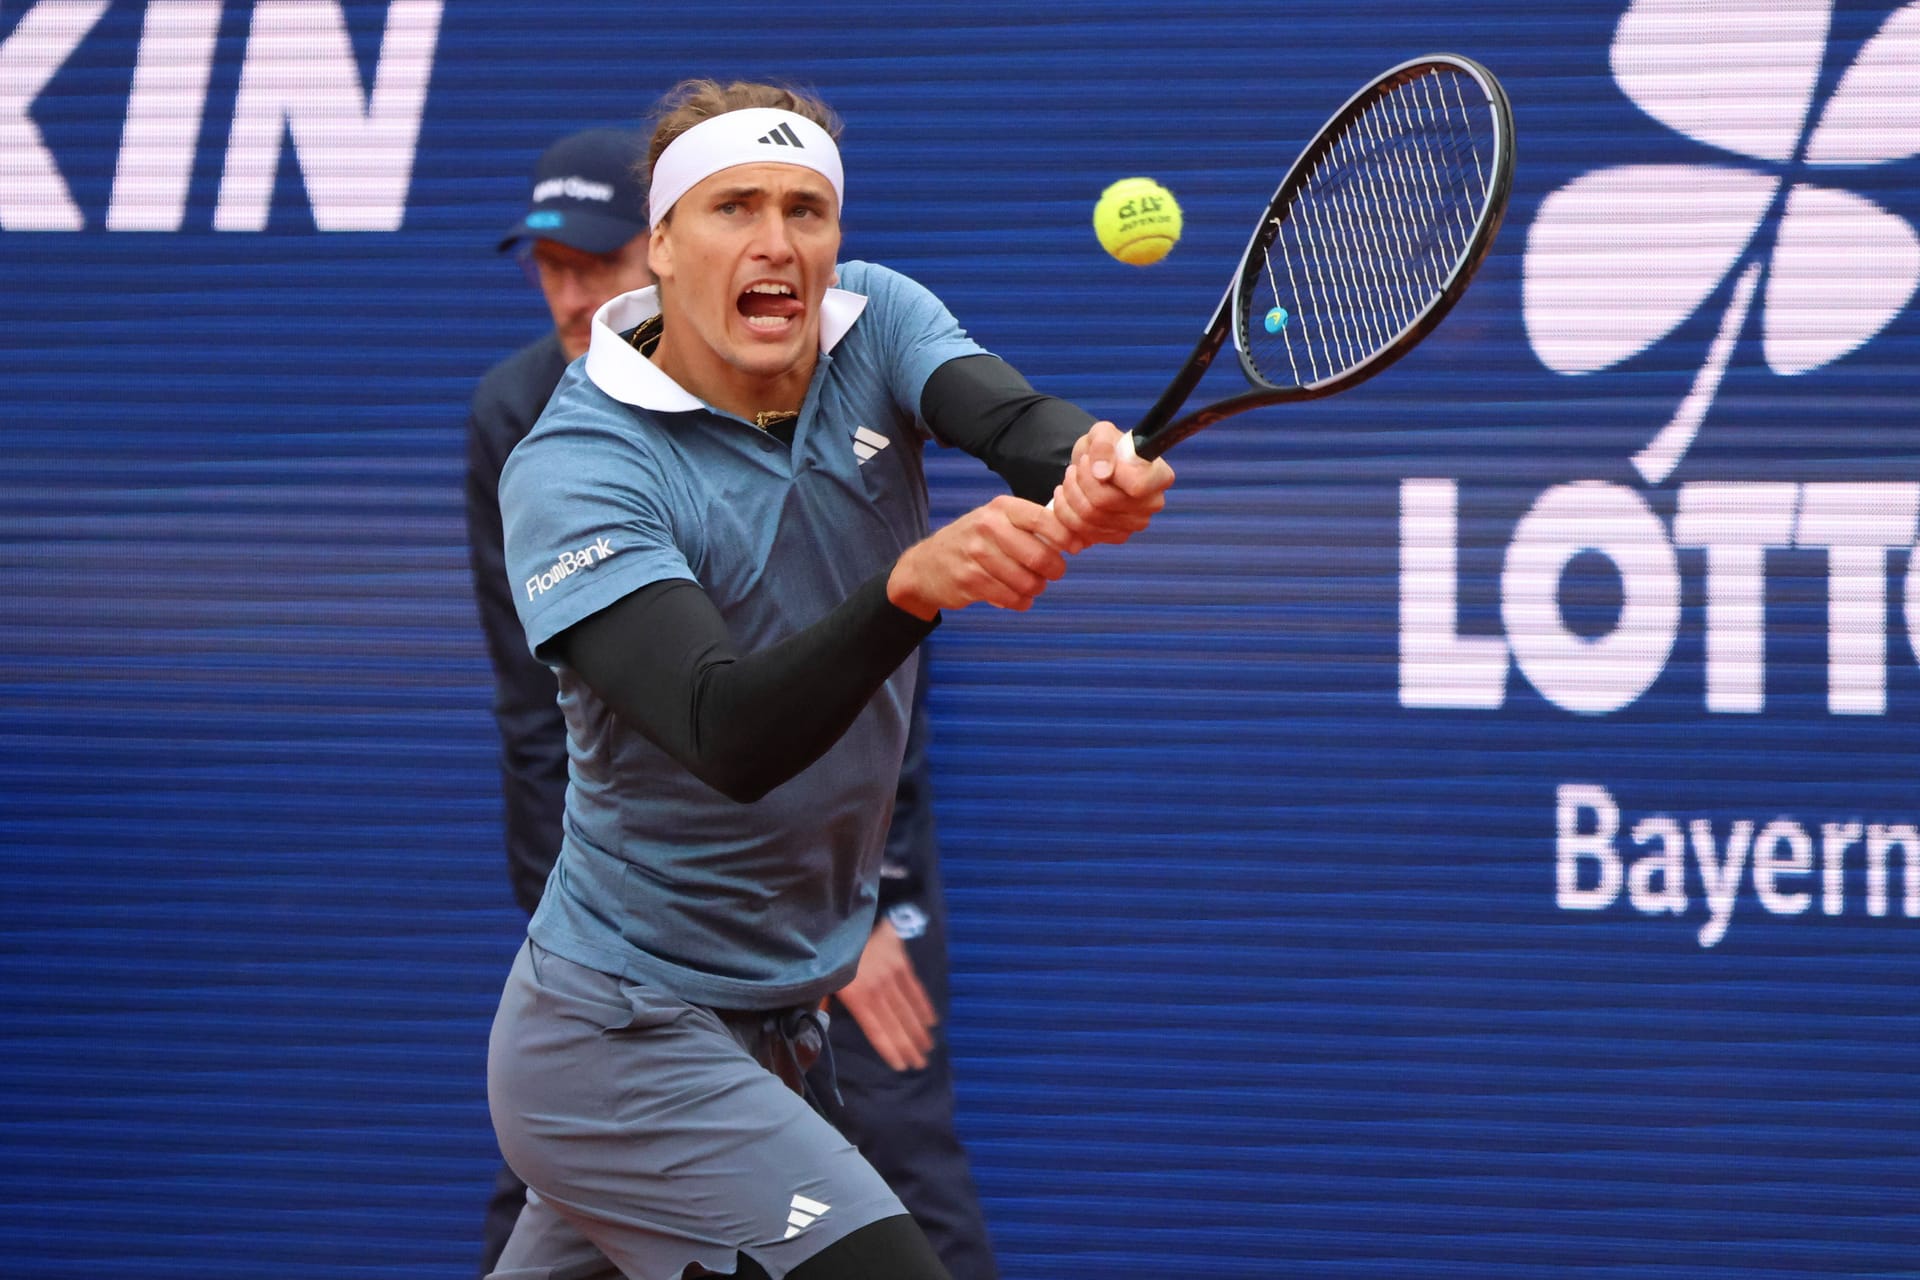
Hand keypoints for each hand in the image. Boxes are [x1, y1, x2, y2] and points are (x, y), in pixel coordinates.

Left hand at [832, 919, 936, 1070]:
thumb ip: (827, 1001)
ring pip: (908, 1009)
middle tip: (920, 1064)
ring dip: (919, 1031)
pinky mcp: (902, 963)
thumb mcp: (824, 978)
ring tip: (928, 1048)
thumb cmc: (832, 952)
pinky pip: (915, 989)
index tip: (901, 1066)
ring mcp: (892, 975)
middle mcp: (877, 989)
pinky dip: (924, 1006)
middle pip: (895, 1023)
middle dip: (909, 1046)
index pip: (876, 1029)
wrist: (848, 918)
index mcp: (856, 996)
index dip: (890, 1048)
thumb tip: (823, 1021)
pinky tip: (931, 1021)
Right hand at [886, 494, 1073, 619]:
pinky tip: (1016, 597)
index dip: (1065, 536)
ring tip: (1031, 585)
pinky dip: (1021, 602)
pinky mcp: (969, 580)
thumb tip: (1076, 537)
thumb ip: (1031, 526)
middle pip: (1039, 557)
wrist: (927, 565)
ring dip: (1036, 588)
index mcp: (1000, 508)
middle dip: (1054, 570)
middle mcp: (987, 527)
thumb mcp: (997, 521)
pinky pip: (1012, 598)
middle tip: (1052, 573)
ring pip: (1027, 582)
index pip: (1043, 519)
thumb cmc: (974, 542)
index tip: (1075, 547)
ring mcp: (976, 554)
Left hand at [1051, 421, 1174, 547]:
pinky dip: (1066, 514)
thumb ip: (1103, 445)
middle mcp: (1153, 504)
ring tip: (1068, 480)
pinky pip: (1083, 533)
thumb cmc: (1105, 447)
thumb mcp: (1101, 433)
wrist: (1096, 467)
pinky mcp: (1117, 536)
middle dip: (1079, 482)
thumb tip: (1101, 472)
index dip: (1108, 474)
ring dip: (1069, 496)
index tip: (1093, 461)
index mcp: (1159, 476)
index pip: (1136, 486)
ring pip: (1089, 519)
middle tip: (1074, 468)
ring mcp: (1135, 524)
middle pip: (1104, 502)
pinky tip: (1067, 497)